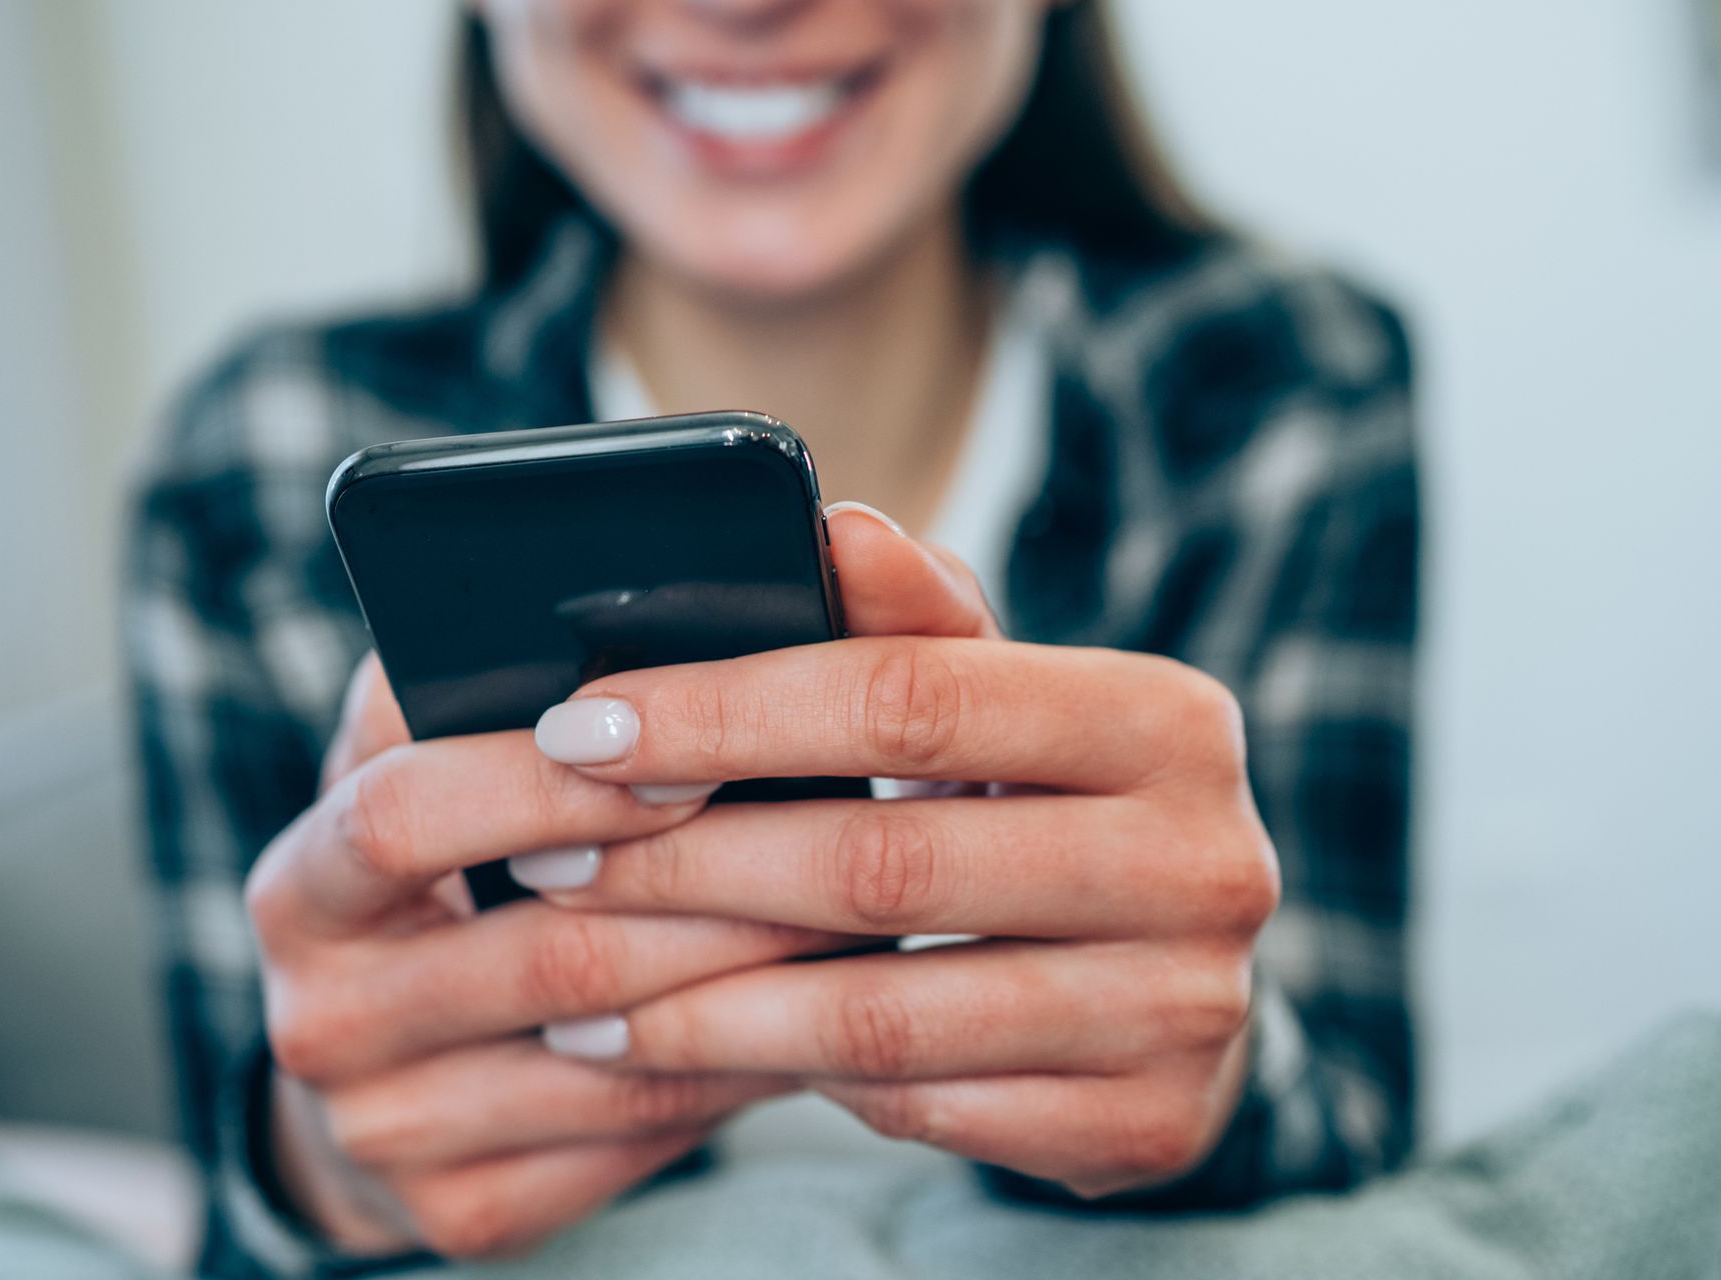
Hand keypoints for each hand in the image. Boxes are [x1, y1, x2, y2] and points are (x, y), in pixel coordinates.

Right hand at [245, 655, 846, 1257]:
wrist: (395, 1065)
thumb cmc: (456, 864)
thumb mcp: (447, 756)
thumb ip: (507, 668)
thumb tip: (682, 584)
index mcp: (307, 878)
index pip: (408, 812)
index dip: (549, 780)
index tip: (689, 748)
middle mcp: (319, 1014)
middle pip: (540, 949)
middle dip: (705, 887)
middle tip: (839, 837)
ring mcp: (384, 1130)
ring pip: (612, 1049)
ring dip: (752, 979)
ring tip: (863, 918)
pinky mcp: (462, 1213)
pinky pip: (638, 1133)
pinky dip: (741, 1064)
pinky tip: (815, 1010)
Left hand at [526, 505, 1280, 1197]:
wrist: (1176, 988)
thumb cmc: (1050, 806)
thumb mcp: (1000, 703)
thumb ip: (916, 621)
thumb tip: (836, 526)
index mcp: (1168, 719)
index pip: (913, 699)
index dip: (730, 712)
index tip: (580, 728)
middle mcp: (1207, 864)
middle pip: (885, 864)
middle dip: (684, 865)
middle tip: (549, 860)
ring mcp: (1187, 1012)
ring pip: (883, 1012)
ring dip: (699, 999)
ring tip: (577, 987)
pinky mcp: (1143, 1127)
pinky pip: (914, 1106)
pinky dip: (783, 1076)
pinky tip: (690, 1048)